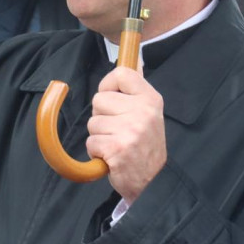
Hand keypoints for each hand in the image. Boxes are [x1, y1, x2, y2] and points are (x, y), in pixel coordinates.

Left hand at [86, 65, 165, 202]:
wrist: (153, 182)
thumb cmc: (145, 147)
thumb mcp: (149, 114)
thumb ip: (135, 91)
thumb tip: (130, 60)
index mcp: (151, 99)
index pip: (121, 74)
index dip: (108, 84)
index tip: (112, 97)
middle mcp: (143, 112)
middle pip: (99, 99)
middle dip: (102, 117)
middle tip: (118, 130)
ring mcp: (130, 130)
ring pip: (93, 122)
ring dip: (99, 136)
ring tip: (116, 144)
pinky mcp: (117, 148)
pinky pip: (91, 141)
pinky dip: (97, 152)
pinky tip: (112, 157)